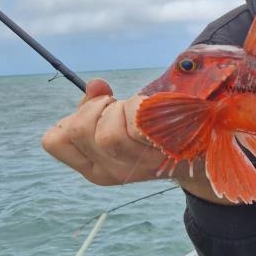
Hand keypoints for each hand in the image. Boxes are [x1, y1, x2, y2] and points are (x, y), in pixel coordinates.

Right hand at [41, 79, 229, 202]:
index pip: (54, 141)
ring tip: (138, 109)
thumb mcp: (120, 121)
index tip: (97, 110)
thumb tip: (96, 84)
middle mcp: (109, 171)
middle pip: (83, 131)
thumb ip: (100, 105)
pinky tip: (156, 112)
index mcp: (92, 165)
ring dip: (121, 110)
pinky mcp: (159, 160)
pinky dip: (143, 112)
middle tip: (119, 106)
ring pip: (108, 135)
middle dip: (99, 108)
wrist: (200, 157)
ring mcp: (134, 169)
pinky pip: (140, 129)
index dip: (72, 118)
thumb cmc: (153, 132)